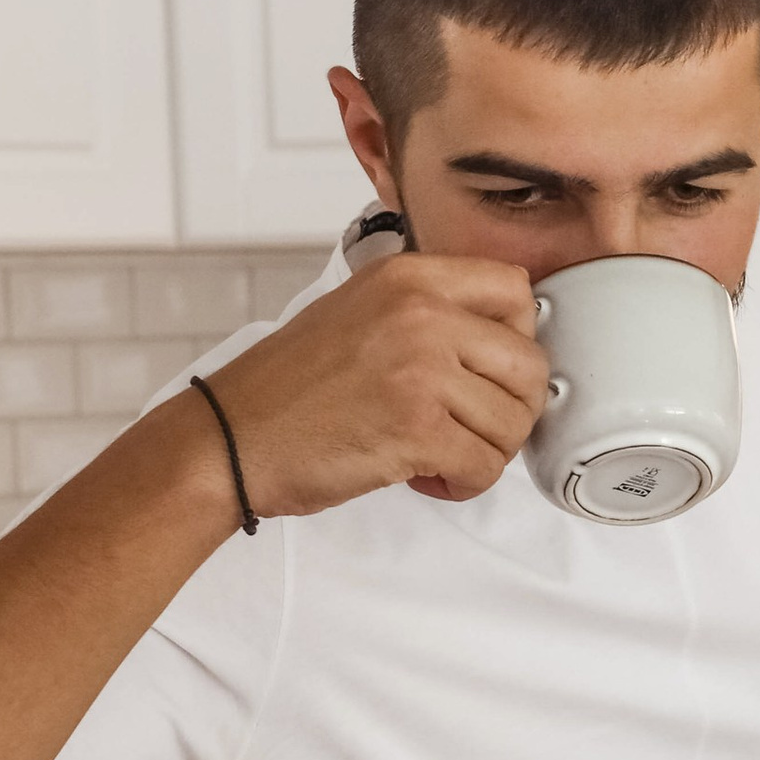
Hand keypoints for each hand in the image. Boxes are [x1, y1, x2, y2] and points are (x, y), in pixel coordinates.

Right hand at [208, 255, 548, 516]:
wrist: (230, 439)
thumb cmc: (286, 388)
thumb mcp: (360, 311)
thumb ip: (427, 310)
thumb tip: (498, 339)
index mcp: (408, 276)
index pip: (516, 291)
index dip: (518, 340)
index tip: (491, 371)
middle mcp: (421, 312)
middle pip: (530, 363)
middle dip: (510, 409)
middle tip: (471, 426)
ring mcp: (421, 368)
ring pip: (514, 421)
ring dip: (486, 451)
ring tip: (441, 454)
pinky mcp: (418, 428)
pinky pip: (486, 465)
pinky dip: (465, 482)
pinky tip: (428, 476)